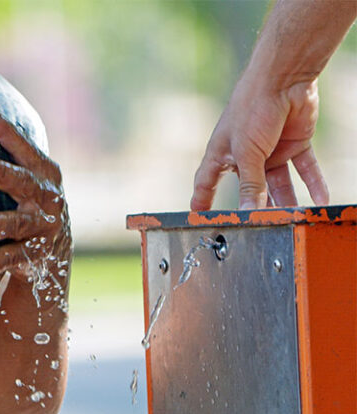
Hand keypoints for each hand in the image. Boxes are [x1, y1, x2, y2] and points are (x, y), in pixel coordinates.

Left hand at [0, 109, 70, 306]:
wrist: (54, 252)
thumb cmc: (27, 202)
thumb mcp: (25, 176)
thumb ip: (7, 154)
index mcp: (44, 171)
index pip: (24, 148)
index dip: (6, 131)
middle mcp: (47, 196)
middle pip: (23, 182)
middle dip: (0, 173)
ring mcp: (42, 227)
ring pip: (16, 224)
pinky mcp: (35, 255)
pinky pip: (11, 259)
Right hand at [192, 73, 328, 210]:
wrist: (284, 79)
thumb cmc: (251, 110)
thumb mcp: (247, 153)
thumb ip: (251, 185)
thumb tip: (250, 212)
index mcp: (223, 154)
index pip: (207, 183)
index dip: (202, 200)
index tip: (199, 218)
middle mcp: (246, 156)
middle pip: (250, 189)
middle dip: (256, 207)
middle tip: (259, 227)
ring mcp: (271, 151)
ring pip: (280, 183)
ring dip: (287, 201)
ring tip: (292, 219)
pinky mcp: (295, 144)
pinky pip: (306, 168)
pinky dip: (314, 183)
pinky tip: (321, 200)